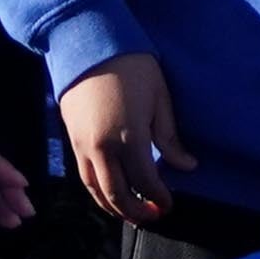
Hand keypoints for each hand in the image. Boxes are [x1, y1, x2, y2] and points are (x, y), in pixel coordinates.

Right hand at [57, 57, 186, 222]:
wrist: (89, 43)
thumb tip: (187, 166)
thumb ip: (170, 138)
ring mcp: (83, 146)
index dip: (159, 198)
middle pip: (118, 195)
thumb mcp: (160, 99)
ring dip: (114, 207)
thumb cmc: (132, 67)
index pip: (145, 182)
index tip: (169, 204)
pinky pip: (84, 176)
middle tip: (152, 215)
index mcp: (129, 138)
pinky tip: (110, 194)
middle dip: (136, 211)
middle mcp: (102, 148)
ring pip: (96, 190)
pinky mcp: (71, 140)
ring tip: (132, 213)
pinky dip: (98, 192)